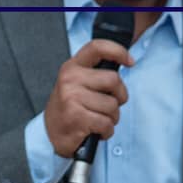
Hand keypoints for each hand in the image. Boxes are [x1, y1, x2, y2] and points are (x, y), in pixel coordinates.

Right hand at [42, 39, 132, 156]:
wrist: (52, 134)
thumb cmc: (71, 108)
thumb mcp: (78, 84)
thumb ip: (96, 74)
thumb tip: (124, 65)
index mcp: (72, 67)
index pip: (97, 48)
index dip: (118, 51)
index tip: (130, 61)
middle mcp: (70, 79)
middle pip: (114, 80)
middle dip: (120, 97)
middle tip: (109, 106)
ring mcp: (72, 97)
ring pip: (113, 106)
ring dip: (112, 118)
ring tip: (98, 120)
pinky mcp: (77, 117)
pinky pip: (107, 124)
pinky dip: (107, 131)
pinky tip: (96, 131)